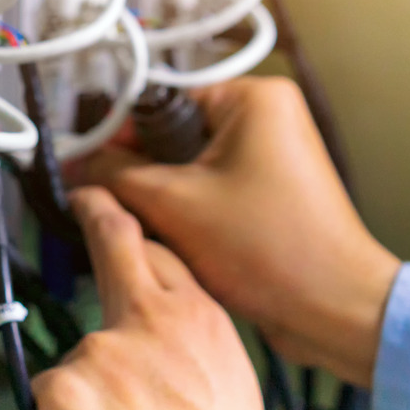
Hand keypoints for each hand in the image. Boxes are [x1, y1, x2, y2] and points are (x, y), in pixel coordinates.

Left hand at [34, 188, 285, 409]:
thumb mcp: (230, 395)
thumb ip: (188, 353)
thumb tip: (163, 350)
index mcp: (203, 326)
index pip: (161, 254)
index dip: (133, 233)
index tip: (115, 212)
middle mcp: (153, 323)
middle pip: (114, 247)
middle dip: (97, 218)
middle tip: (85, 204)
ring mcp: (102, 349)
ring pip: (78, 357)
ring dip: (89, 392)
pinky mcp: (63, 384)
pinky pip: (50, 397)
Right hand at [83, 77, 399, 387]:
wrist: (333, 310)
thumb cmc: (270, 250)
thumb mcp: (170, 203)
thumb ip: (112, 175)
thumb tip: (76, 164)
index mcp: (252, 99)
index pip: (158, 104)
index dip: (118, 138)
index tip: (87, 169)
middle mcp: (266, 118)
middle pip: (170, 138)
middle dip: (143, 176)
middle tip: (123, 208)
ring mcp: (270, 156)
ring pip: (186, 169)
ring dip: (163, 200)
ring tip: (161, 231)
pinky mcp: (268, 192)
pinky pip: (208, 191)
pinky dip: (187, 214)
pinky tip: (182, 243)